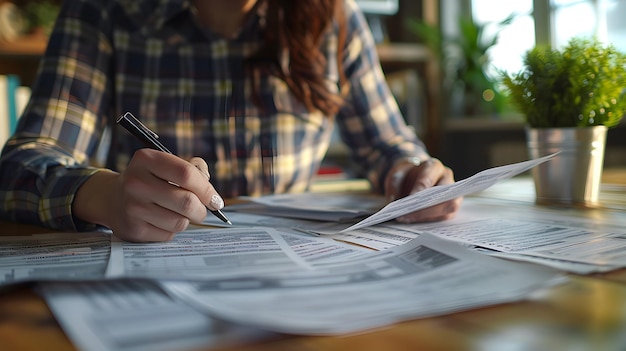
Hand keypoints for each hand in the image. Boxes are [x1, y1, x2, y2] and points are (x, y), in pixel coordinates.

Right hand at [74, 149, 223, 241]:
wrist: (112, 199)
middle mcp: (136, 182)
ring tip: (179, 214)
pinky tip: (161, 221)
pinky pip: (168, 235)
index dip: (207, 189)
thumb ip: (193, 170)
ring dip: (187, 220)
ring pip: (180, 222)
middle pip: (186, 201)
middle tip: (201, 211)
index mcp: (146, 159)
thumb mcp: (165, 164)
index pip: (186, 174)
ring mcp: (132, 207)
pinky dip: (171, 231)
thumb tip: (211, 194)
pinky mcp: (133, 229)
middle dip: (201, 210)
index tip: (216, 200)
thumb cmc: (150, 180)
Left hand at [383, 157, 461, 222]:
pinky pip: (445, 216)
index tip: (409, 202)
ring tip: (408, 220)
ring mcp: (451, 193)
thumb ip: (394, 184)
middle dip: (426, 209)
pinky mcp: (450, 206)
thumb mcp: (396, 174)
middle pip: (444, 196)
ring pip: (448, 208)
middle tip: (407, 216)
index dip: (418, 192)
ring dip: (428, 216)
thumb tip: (393, 200)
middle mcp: (447, 178)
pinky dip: (430, 220)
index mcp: (434, 167)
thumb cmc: (407, 175)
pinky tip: (415, 221)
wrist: (412, 177)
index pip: (428, 180)